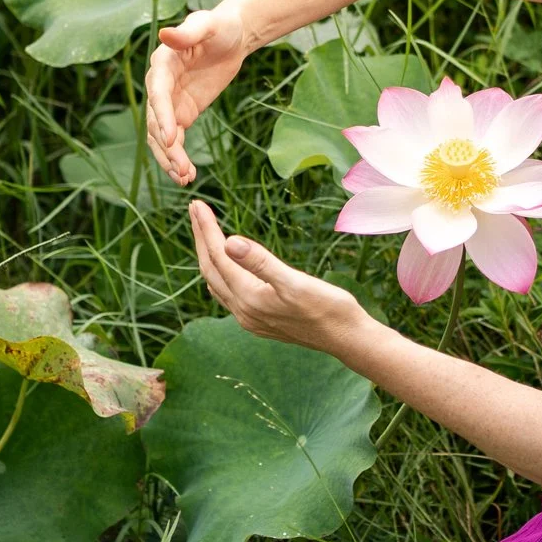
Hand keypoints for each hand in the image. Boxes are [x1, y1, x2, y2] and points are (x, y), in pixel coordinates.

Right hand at [146, 5, 250, 185]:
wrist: (231, 37)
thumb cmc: (219, 26)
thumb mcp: (208, 24)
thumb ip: (188, 31)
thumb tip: (164, 34)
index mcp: (162, 64)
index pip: (158, 93)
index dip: (163, 116)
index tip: (171, 138)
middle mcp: (160, 85)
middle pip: (157, 121)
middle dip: (167, 147)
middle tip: (181, 169)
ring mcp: (170, 103)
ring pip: (162, 137)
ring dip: (170, 158)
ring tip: (185, 178)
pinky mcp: (182, 113)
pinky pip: (175, 140)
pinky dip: (179, 157)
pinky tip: (188, 175)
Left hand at [188, 202, 370, 355]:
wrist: (347, 338)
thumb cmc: (329, 308)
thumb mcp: (295, 282)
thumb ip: (260, 262)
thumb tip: (229, 241)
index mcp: (249, 298)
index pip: (218, 256)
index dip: (206, 229)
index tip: (196, 203)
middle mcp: (243, 311)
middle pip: (211, 269)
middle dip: (201, 238)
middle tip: (194, 209)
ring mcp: (249, 319)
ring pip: (217, 282)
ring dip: (207, 255)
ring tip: (203, 232)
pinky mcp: (258, 322)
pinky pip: (227, 294)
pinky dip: (219, 273)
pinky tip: (223, 267)